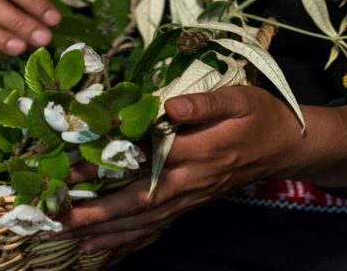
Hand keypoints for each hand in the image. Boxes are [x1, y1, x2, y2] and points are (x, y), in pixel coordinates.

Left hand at [57, 85, 303, 251]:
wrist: (287, 147)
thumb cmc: (261, 116)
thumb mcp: (239, 99)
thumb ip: (204, 104)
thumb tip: (168, 105)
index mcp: (199, 152)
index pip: (145, 160)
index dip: (108, 166)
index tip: (72, 169)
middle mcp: (191, 181)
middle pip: (139, 202)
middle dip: (98, 213)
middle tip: (59, 219)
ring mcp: (190, 197)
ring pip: (144, 221)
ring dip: (106, 231)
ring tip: (69, 236)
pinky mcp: (190, 204)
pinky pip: (156, 227)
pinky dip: (127, 240)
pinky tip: (101, 247)